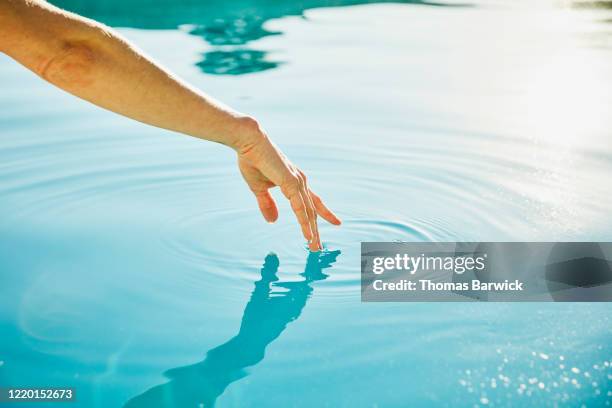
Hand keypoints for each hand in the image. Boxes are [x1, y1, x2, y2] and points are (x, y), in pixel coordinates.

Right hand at [234, 118, 340, 250]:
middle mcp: (300, 182)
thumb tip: (273, 222)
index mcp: (294, 182)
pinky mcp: (291, 184)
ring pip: (308, 212)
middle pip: (313, 211)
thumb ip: (267, 205)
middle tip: (320, 247)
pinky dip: (305, 223)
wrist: (249, 142)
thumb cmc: (253, 161)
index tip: (336, 223)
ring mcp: (297, 183)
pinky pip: (300, 208)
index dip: (324, 213)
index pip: (313, 202)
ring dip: (312, 231)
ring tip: (314, 247)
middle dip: (317, 230)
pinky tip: (308, 235)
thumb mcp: (259, 188)